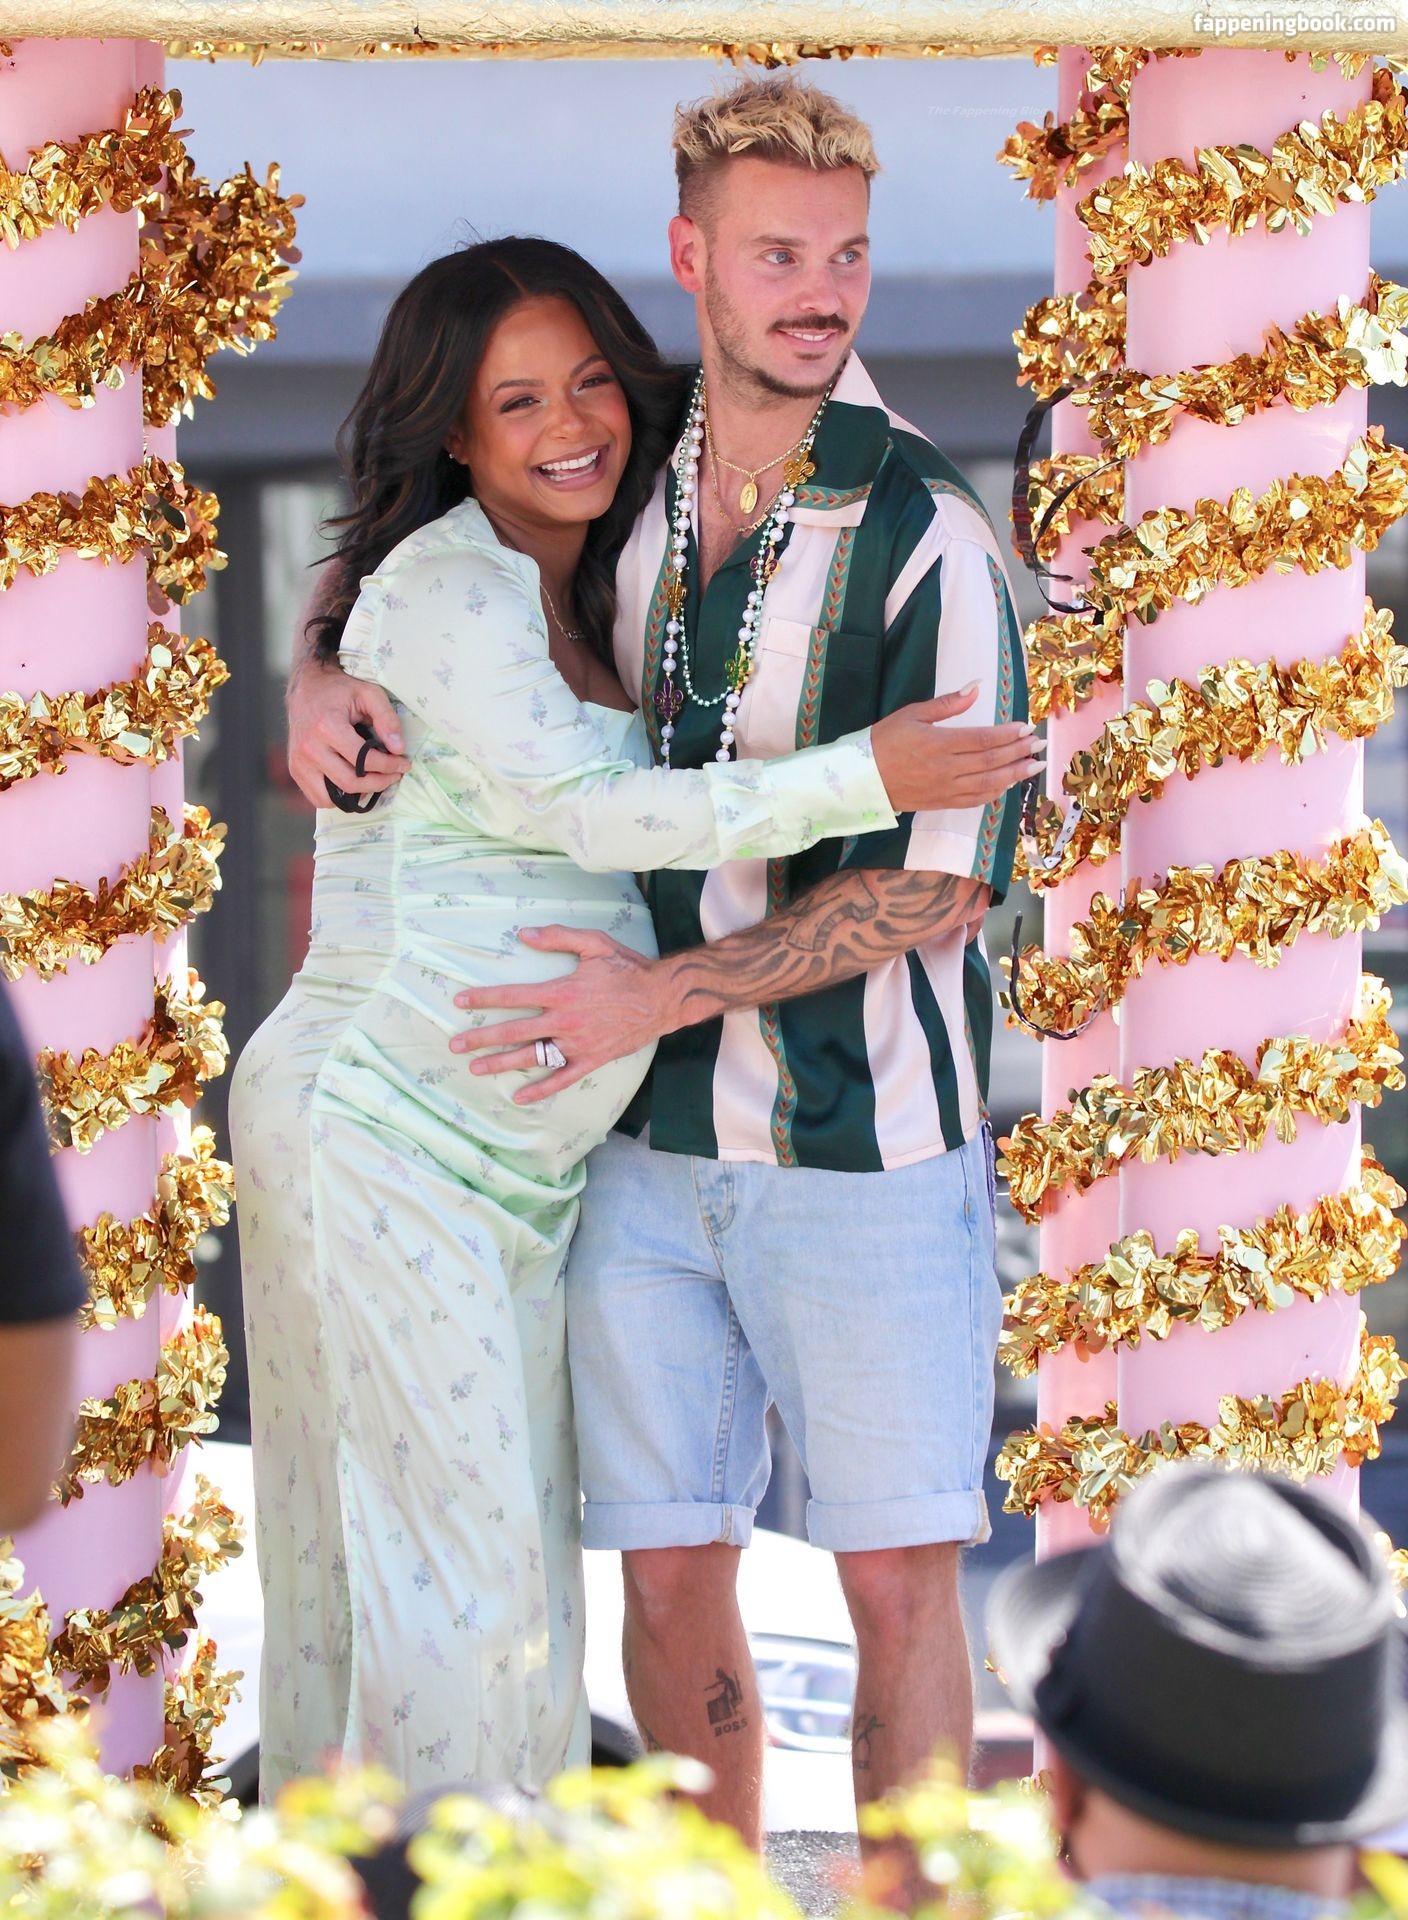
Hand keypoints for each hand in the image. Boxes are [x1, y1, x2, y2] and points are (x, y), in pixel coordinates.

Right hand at [286, 658, 411, 808]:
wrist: (306, 688)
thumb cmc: (339, 690)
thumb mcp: (368, 693)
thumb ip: (386, 718)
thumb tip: (398, 749)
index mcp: (327, 727)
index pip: (364, 760)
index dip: (389, 766)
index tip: (403, 764)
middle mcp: (309, 748)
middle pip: (350, 782)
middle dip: (378, 783)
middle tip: (394, 775)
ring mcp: (299, 761)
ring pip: (332, 798)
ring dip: (358, 794)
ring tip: (374, 780)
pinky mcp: (295, 769)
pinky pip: (318, 797)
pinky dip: (337, 797)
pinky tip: (352, 781)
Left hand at [449, 927, 669, 1103]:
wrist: (661, 998)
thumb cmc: (627, 968)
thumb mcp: (594, 944)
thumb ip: (557, 938)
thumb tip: (523, 934)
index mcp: (561, 992)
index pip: (512, 995)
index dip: (483, 999)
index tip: (460, 1002)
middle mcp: (564, 1021)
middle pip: (513, 1031)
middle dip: (481, 1037)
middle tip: (455, 1044)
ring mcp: (577, 1044)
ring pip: (531, 1057)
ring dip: (501, 1063)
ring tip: (476, 1068)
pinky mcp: (591, 1060)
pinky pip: (561, 1078)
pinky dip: (541, 1089)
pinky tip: (520, 1097)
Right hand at [871, 685, 1042, 813]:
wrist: (862, 779)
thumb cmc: (884, 741)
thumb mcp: (912, 714)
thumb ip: (947, 703)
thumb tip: (976, 687)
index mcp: (939, 743)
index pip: (983, 738)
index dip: (1008, 734)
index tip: (1025, 727)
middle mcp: (946, 768)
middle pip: (992, 760)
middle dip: (1019, 752)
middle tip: (1039, 745)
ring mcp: (945, 788)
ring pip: (988, 783)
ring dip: (1014, 774)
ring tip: (1034, 766)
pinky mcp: (942, 802)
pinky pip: (975, 800)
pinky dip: (994, 792)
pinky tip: (1008, 784)